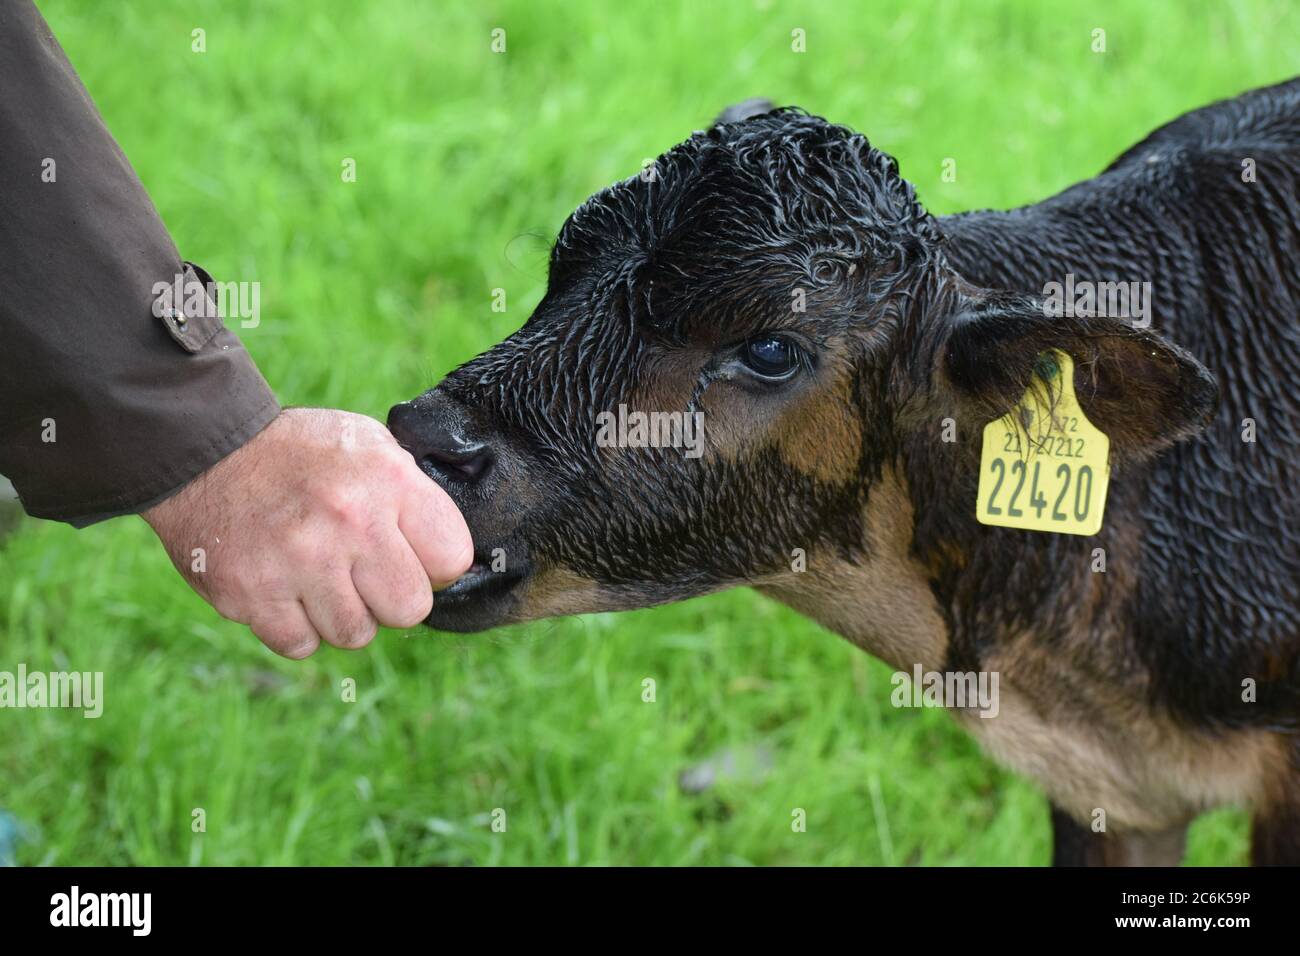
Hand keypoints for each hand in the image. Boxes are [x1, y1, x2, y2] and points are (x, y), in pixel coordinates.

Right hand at [142, 407, 471, 657]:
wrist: (207, 451)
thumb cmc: (303, 453)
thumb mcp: (370, 445)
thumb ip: (412, 493)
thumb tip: (453, 554)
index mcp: (388, 481)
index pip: (453, 558)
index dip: (437, 565)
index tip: (415, 557)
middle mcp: (348, 523)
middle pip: (410, 609)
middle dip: (392, 598)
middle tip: (366, 574)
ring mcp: (298, 562)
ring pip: (355, 635)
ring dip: (343, 615)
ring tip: (321, 576)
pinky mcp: (251, 594)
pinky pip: (302, 645)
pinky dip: (297, 627)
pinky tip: (287, 589)